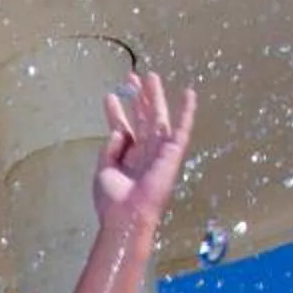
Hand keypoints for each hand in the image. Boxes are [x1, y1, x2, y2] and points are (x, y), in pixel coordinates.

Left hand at [91, 70, 196, 230]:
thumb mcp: (103, 170)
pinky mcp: (173, 153)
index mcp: (127, 157)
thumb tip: (118, 130)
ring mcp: (159, 151)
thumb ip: (110, 148)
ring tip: (149, 76)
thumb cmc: (113, 199)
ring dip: (154, 97)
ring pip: (158, 118)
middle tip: (131, 77)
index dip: (116, 112)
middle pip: (142, 119)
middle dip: (137, 98)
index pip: (122, 129)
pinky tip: (189, 93)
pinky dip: (188, 112)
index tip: (110, 96)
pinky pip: (183, 129)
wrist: (126, 216)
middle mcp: (144, 152)